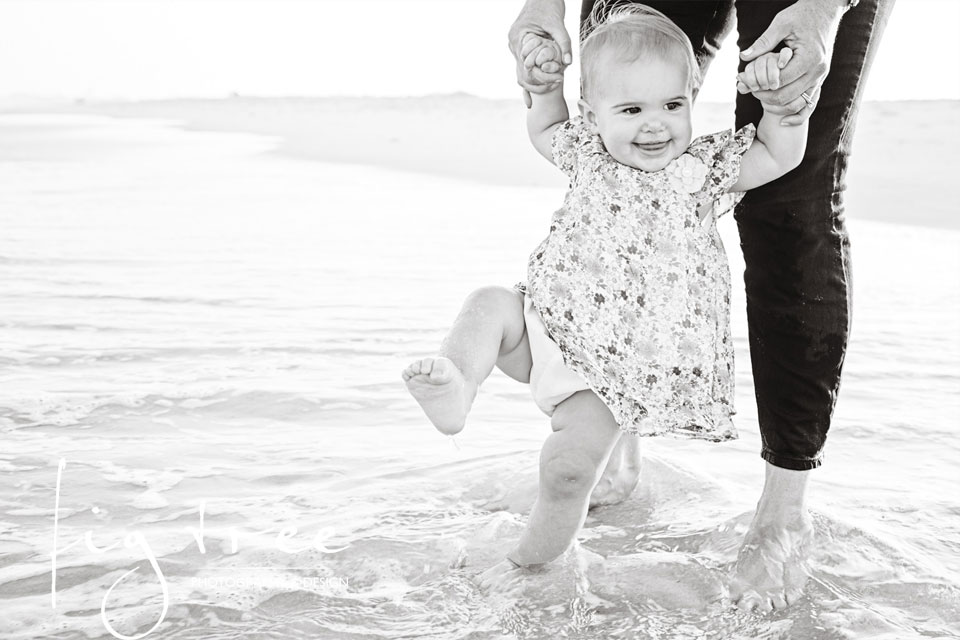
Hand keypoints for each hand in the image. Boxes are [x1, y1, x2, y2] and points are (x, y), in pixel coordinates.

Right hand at [509, 0, 571, 106]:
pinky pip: (523, 67)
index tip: (555, 83)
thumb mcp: (558, 25)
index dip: (540, 77)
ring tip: (540, 99)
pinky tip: (529, 99)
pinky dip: (529, 80)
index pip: (526, 65)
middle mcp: (513, 44)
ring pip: (521, 72)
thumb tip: (568, 62)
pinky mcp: (521, 48)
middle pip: (521, 72)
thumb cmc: (549, 7)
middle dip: (534, 85)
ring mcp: (515, 47)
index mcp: (518, 38)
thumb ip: (564, 43)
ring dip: (531, 85)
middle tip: (550, 93)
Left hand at [740, 0, 845, 124]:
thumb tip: (745, 57)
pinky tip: (783, 123)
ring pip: (797, 104)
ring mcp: (821, 78)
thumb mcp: (782, 23)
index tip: (745, 82)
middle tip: (748, 91)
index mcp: (809, 58)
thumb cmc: (803, 15)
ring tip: (759, 98)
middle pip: (787, 96)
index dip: (760, 85)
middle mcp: (818, 71)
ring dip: (776, 106)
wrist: (825, 11)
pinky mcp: (820, 80)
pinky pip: (810, 105)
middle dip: (764, 97)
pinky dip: (797, 116)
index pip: (780, 81)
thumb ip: (764, 42)